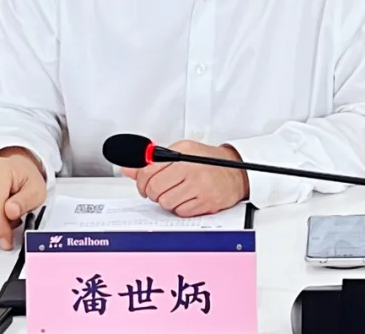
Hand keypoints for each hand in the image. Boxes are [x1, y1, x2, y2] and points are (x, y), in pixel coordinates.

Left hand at [119, 140, 248, 217]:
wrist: (236, 171)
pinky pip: (181, 212)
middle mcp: (191, 168)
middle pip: (155, 189)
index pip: (148, 171)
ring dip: (168, 201)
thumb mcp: (180, 152)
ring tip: (176, 193)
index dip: (141, 181)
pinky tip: (187, 199)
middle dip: (153, 193)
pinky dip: (180, 209)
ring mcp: (200, 186)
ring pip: (166, 203)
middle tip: (159, 191)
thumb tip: (128, 169)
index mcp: (182, 153)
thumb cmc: (207, 162)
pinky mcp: (207, 202)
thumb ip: (152, 161)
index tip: (144, 184)